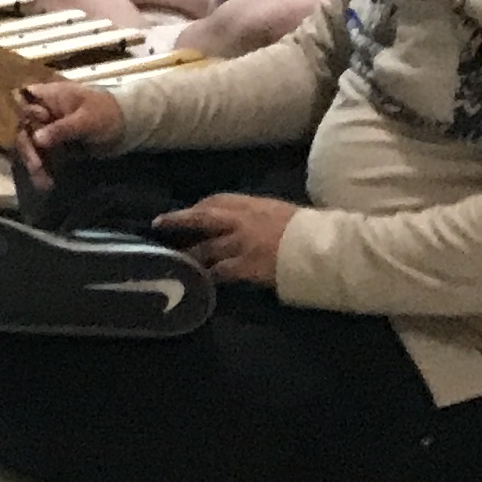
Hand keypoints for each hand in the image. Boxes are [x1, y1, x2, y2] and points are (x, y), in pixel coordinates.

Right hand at [9, 78, 126, 190]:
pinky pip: (42, 156)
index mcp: (49, 96)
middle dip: (28, 149)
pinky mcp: (54, 145)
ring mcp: (47, 129)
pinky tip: (46, 183)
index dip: (22, 120)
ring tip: (43, 183)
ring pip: (31, 145)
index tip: (30, 137)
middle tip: (36, 166)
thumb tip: (36, 138)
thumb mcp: (85, 120)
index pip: (23, 104)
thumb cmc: (106, 114)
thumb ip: (61, 128)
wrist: (127, 128)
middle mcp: (43, 112)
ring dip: (34, 163)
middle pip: (24, 128)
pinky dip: (43, 170)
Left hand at [154, 192, 296, 285]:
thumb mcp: (280, 211)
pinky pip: (220, 271)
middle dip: (178, 220)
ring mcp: (240, 244)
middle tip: (159, 224)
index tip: (188, 211)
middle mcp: (240, 221)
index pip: (217, 200)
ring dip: (190, 255)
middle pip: (201, 218)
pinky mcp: (245, 266)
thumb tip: (246, 220)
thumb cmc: (308, 228)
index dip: (199, 206)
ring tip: (175, 261)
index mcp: (252, 204)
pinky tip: (200, 281)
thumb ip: (259, 214)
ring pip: (206, 248)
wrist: (322, 247)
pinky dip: (208, 276)